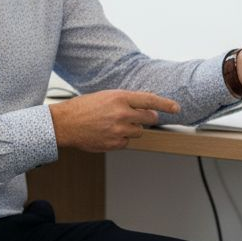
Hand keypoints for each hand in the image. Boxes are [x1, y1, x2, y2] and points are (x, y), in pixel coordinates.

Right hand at [50, 89, 180, 151]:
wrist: (65, 124)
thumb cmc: (83, 108)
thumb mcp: (105, 96)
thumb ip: (125, 100)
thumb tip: (144, 106)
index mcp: (120, 98)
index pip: (150, 100)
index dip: (166, 104)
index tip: (176, 108)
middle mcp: (122, 114)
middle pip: (148, 118)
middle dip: (146, 118)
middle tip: (135, 117)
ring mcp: (119, 130)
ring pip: (139, 132)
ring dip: (131, 129)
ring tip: (114, 125)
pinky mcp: (115, 144)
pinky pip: (127, 142)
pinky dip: (121, 139)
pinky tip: (107, 133)